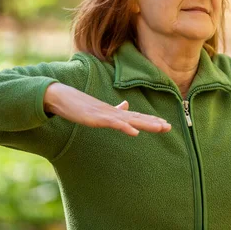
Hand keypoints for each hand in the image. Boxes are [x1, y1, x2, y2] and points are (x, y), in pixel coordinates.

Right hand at [44, 82, 170, 136]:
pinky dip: (125, 127)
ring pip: (130, 120)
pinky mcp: (97, 118)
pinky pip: (114, 123)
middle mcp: (112, 112)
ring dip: (146, 124)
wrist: (61, 96)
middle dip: (153, 123)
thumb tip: (126, 105)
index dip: (150, 120)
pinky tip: (135, 132)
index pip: (135, 116)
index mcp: (113, 112)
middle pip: (137, 118)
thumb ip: (112, 110)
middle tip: (169, 127)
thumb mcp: (97, 110)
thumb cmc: (77, 104)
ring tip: (160, 127)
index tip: (164, 124)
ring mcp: (106, 114)